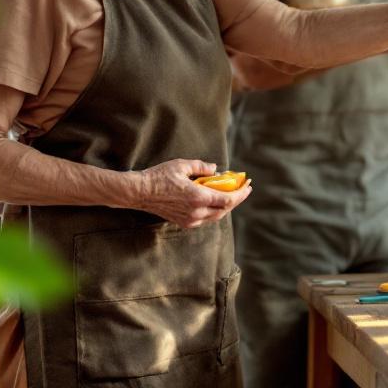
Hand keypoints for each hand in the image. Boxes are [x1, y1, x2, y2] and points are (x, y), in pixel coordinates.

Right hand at [133, 158, 251, 227]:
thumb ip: (202, 167)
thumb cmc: (159, 177)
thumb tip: (215, 169)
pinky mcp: (183, 223)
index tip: (248, 185)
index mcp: (198, 198)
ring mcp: (190, 220)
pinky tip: (214, 200)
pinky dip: (213, 210)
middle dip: (236, 199)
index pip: (228, 200)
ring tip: (231, 193)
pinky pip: (205, 219)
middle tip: (243, 187)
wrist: (139, 192)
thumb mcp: (182, 165)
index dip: (241, 193)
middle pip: (224, 210)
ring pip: (215, 216)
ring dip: (225, 206)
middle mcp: (196, 212)